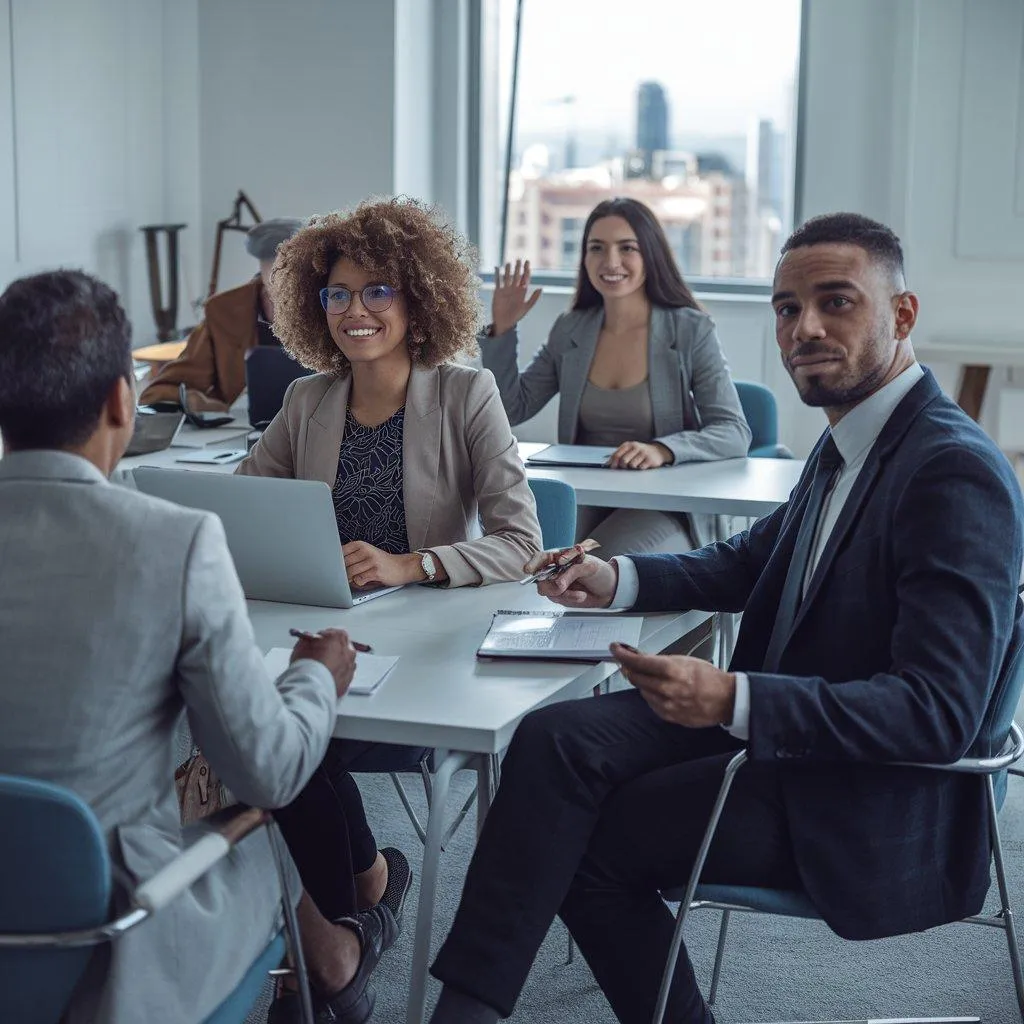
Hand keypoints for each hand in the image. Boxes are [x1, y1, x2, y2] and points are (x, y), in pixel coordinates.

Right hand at [290, 628, 356, 698]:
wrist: (311, 688)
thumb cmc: (306, 666)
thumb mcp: (301, 646)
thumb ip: (308, 640)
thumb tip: (309, 640)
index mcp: (338, 638)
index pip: (334, 633)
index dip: (324, 638)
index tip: (317, 642)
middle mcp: (348, 651)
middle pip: (342, 646)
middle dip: (333, 649)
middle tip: (320, 655)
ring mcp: (350, 667)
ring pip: (344, 662)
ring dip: (336, 663)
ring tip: (321, 670)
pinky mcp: (349, 681)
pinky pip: (344, 675)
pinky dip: (337, 675)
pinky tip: (325, 679)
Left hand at [343, 542, 422, 586]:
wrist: (402, 566)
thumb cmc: (381, 563)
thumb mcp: (365, 554)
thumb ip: (351, 558)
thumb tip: (334, 568)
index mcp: (360, 544)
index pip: (339, 553)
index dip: (335, 563)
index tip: (335, 568)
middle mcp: (365, 550)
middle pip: (343, 564)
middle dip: (343, 573)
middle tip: (349, 577)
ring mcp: (371, 560)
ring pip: (350, 573)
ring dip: (351, 580)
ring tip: (358, 580)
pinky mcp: (376, 571)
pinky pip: (359, 580)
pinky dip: (359, 584)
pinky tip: (366, 582)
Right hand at [491, 259, 541, 335]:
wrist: (504, 323)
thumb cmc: (516, 316)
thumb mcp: (526, 307)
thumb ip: (533, 298)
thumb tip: (541, 288)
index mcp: (522, 292)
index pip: (525, 278)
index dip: (526, 270)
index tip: (527, 262)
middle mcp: (514, 289)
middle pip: (516, 275)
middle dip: (518, 268)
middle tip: (519, 259)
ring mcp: (506, 290)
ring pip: (507, 277)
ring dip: (508, 270)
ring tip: (509, 262)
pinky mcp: (498, 292)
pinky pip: (498, 281)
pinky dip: (497, 274)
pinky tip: (497, 268)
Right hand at [524, 550, 618, 607]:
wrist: (610, 589)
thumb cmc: (601, 572)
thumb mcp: (589, 567)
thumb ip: (571, 573)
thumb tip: (558, 584)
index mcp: (561, 556)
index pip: (542, 557)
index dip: (533, 563)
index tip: (529, 569)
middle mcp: (556, 569)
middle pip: (540, 577)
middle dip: (550, 584)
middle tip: (562, 587)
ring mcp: (557, 583)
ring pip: (547, 590)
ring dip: (563, 594)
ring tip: (579, 594)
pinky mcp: (560, 596)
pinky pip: (556, 599)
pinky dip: (568, 598)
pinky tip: (580, 596)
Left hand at [607, 441, 672, 469]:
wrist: (657, 451)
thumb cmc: (640, 452)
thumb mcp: (629, 450)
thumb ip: (619, 455)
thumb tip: (607, 464)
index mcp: (629, 445)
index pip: (617, 454)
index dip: (613, 462)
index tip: (612, 467)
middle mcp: (636, 447)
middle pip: (623, 461)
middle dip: (623, 466)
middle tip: (626, 467)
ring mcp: (643, 453)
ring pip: (632, 465)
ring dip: (632, 467)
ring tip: (636, 464)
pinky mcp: (650, 459)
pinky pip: (640, 468)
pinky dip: (640, 468)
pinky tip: (643, 464)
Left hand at [611, 646, 735, 727]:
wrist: (726, 700)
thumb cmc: (709, 678)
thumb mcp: (685, 660)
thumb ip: (660, 660)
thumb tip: (640, 657)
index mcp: (672, 671)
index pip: (638, 662)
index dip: (623, 655)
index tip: (615, 649)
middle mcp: (667, 689)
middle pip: (635, 677)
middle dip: (628, 667)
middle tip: (626, 661)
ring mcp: (667, 704)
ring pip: (641, 690)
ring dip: (640, 681)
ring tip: (649, 675)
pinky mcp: (668, 716)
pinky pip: (650, 703)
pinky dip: (650, 694)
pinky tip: (658, 689)